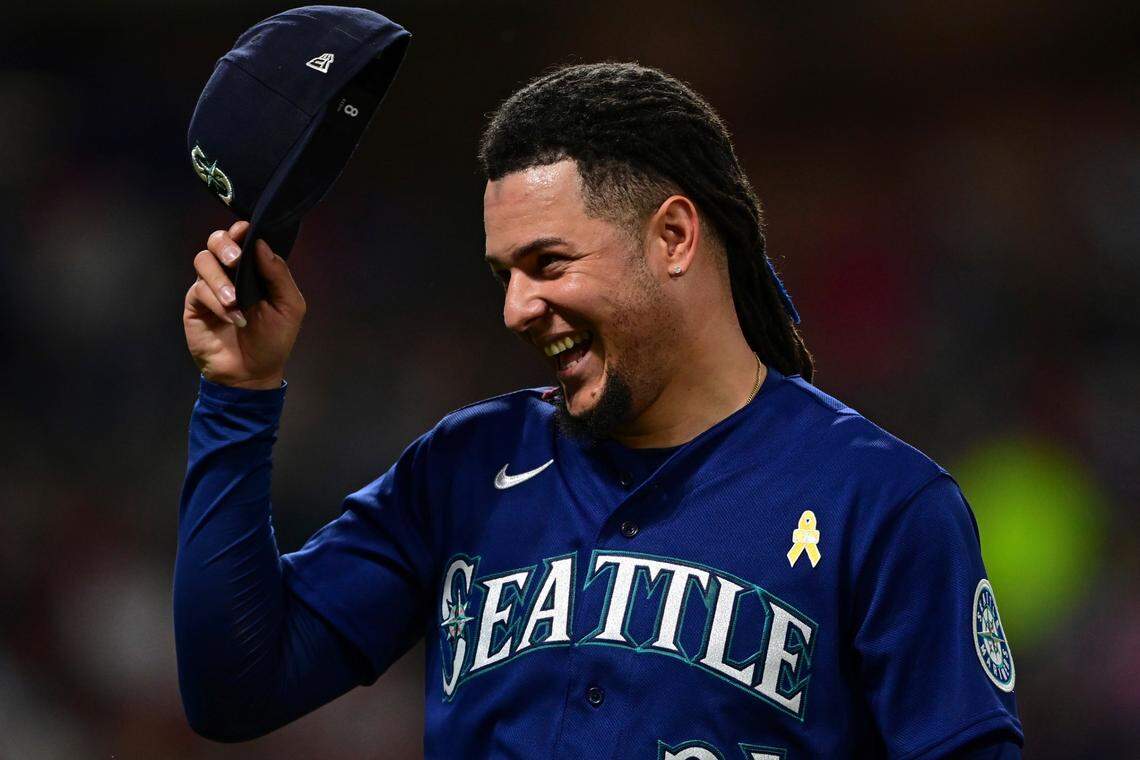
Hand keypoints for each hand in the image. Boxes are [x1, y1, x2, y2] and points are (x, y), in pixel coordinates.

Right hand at [183, 221, 305, 388]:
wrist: (252, 374)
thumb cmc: (274, 340)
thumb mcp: (289, 307)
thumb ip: (278, 275)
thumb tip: (262, 245)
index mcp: (254, 270)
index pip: (243, 239)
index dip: (241, 231)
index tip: (246, 230)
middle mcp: (230, 273)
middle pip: (216, 241)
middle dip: (224, 245)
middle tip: (235, 260)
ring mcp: (210, 288)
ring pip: (203, 262)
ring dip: (220, 279)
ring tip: (235, 301)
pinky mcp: (195, 305)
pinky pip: (198, 290)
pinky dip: (216, 302)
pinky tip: (232, 317)